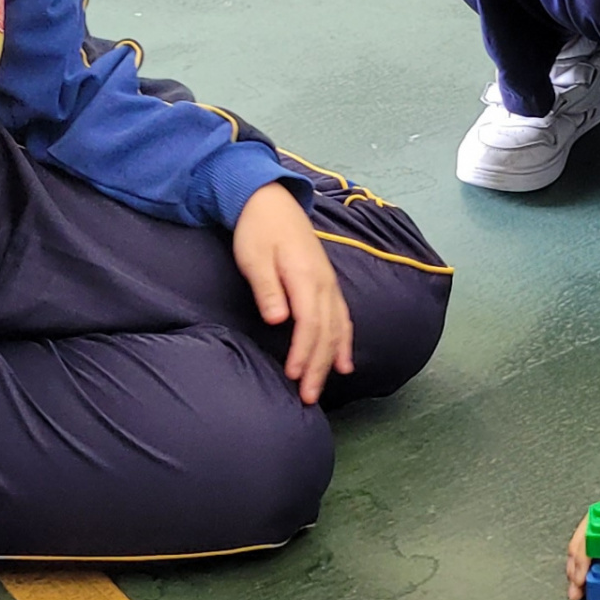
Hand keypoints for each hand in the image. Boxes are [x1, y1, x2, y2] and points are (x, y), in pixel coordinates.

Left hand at [232, 182, 354, 402]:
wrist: (269, 201)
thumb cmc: (257, 230)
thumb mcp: (254, 257)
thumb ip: (267, 289)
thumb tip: (279, 320)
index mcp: (306, 278)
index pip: (310, 325)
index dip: (303, 353)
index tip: (292, 376)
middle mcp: (324, 284)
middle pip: (326, 333)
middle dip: (318, 368)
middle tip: (307, 397)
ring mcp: (329, 284)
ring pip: (337, 329)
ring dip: (331, 361)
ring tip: (322, 388)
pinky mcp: (327, 284)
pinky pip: (343, 319)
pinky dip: (345, 343)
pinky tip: (345, 364)